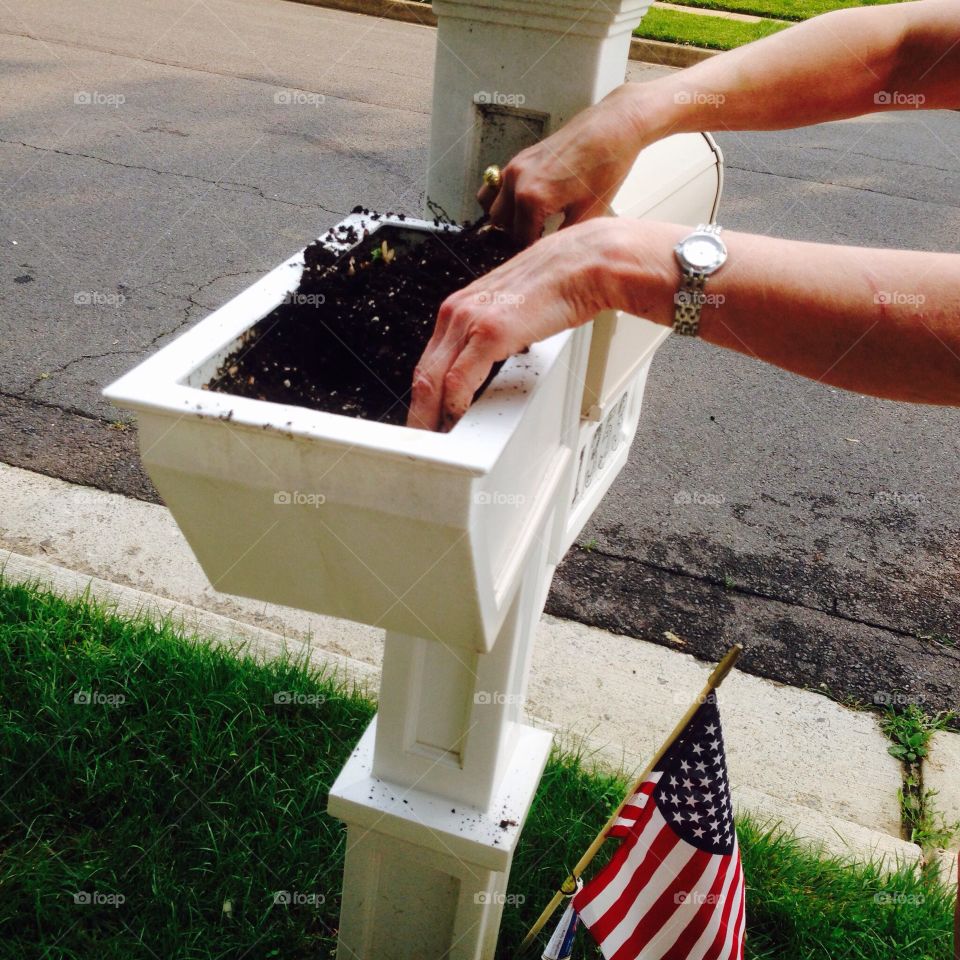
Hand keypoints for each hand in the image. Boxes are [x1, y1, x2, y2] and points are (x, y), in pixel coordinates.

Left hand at [407, 220, 620, 431]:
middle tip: (421, 439)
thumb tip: (491, 363)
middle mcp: (457, 312)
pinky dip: (455, 405)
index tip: (428, 417)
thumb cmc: (556, 285)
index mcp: (460, 307)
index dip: (425, 395)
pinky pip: (459, 380)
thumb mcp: (510, 312)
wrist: (582, 264)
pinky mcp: (489, 332)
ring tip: (433, 442)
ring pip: (433, 379)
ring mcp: (470, 321)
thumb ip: (493, 335)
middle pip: (423, 373)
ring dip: (431, 415)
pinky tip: (458, 421)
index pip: (429, 361)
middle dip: (420, 412)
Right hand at [477, 85, 649, 246]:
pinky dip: (502, 199)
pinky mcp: (520, 158)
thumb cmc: (606, 165)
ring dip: (506, 219)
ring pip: (493, 206)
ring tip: (529, 224)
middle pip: (501, 225)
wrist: (613, 128)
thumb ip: (564, 237)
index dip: (532, 251)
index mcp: (533, 198)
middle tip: (538, 241)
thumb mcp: (589, 213)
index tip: (541, 255)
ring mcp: (516, 167)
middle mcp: (518, 181)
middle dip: (517, 236)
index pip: (519, 240)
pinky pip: (496, 185)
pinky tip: (522, 205)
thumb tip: (553, 252)